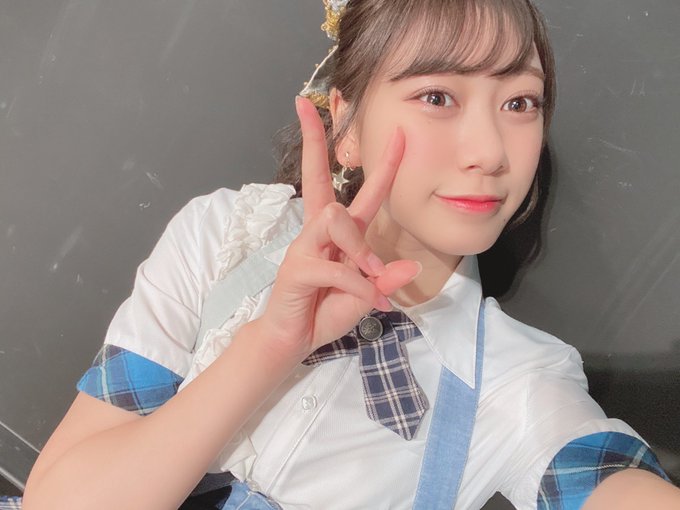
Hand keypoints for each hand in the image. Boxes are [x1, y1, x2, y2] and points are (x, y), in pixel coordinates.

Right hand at [256, 96, 420, 360]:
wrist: (295, 340)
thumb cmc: (326, 312)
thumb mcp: (365, 296)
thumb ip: (383, 281)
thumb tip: (411, 267)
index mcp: (340, 234)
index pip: (361, 191)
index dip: (381, 162)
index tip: (395, 132)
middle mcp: (319, 232)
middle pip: (318, 178)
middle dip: (312, 141)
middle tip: (304, 106)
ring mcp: (304, 247)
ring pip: (334, 217)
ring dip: (358, 246)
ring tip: (369, 274)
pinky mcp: (296, 268)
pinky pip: (335, 267)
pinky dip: (356, 285)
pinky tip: (366, 300)